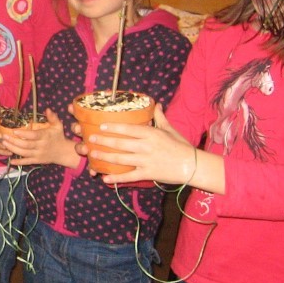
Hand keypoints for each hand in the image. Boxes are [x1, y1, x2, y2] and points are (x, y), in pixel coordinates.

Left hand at [0, 109, 78, 167]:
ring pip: (24, 153)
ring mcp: (38, 155)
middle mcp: (41, 146)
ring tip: (4, 143)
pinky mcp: (37, 161)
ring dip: (13, 149)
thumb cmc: (58, 136)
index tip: (14, 131)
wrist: (63, 152)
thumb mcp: (58, 126)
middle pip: (26, 145)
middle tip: (4, 136)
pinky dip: (19, 162)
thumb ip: (53, 117)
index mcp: (45, 136)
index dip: (23, 134)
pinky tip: (10, 160)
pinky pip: (27, 162)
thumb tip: (47, 109)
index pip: (33, 136)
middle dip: (14, 141)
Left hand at [82, 105, 203, 185]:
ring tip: (92, 154)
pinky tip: (104, 178)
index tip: (101, 125)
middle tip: (90, 139)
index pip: (128, 129)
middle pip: (121, 143)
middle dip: (103, 141)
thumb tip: (156, 104)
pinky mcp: (148, 174)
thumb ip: (159, 117)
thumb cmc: (181, 146)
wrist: (193, 165)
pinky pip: (129, 176)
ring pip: (121, 159)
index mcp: (151, 134)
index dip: (113, 127)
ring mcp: (146, 161)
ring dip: (105, 157)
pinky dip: (116, 178)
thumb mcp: (170, 129)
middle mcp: (147, 146)